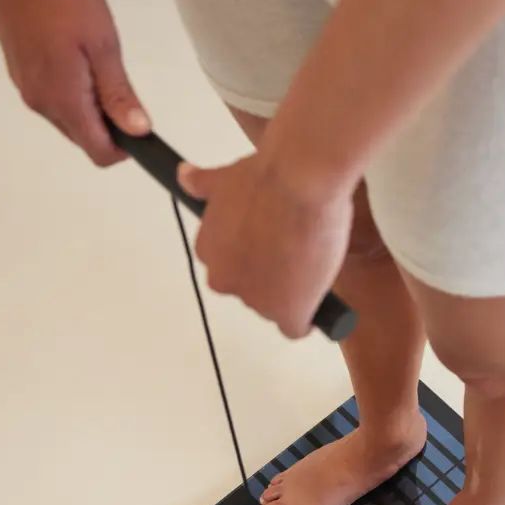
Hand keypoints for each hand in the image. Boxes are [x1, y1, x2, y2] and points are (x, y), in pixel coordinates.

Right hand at [0, 0, 148, 164]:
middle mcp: (39, 101)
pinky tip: (78, 55)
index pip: (98, 152)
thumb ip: (118, 94)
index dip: (126, 149)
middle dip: (109, 124)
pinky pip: (52, 96)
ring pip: (68, 117)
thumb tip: (137, 131)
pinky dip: (73, 89)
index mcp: (62, 99)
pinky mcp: (19, 70)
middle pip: (83, 137)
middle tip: (123, 83)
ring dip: (91, 104)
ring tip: (98, 60)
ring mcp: (26, 85)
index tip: (143, 129)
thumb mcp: (103, 44)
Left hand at [178, 154, 352, 337]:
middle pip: (252, 291)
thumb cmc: (265, 176)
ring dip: (293, 293)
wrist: (299, 181)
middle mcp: (225, 280)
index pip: (230, 267)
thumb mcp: (225, 178)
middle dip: (271, 278)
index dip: (255, 257)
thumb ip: (203, 185)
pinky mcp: (288, 313)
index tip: (273, 244)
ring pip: (275, 308)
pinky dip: (309, 318)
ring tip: (313, 261)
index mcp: (209, 251)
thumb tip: (184, 176)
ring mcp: (256, 301)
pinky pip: (295, 328)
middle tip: (296, 251)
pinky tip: (319, 305)